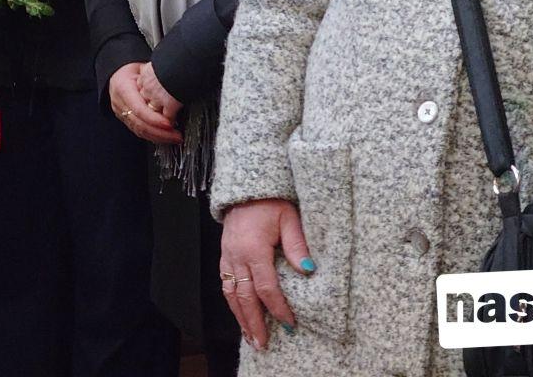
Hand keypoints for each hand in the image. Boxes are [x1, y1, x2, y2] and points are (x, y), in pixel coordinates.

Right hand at [108, 62, 182, 145]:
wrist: (116, 74)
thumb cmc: (130, 70)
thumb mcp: (141, 68)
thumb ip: (153, 77)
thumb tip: (172, 79)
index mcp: (123, 89)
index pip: (139, 109)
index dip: (154, 119)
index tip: (169, 124)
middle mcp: (120, 104)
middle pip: (140, 124)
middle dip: (160, 132)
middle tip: (176, 135)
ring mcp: (122, 114)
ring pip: (140, 131)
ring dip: (159, 137)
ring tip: (174, 137)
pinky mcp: (126, 120)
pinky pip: (139, 131)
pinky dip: (153, 136)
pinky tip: (165, 137)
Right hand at [220, 198, 313, 350]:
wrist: (247, 188)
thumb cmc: (270, 201)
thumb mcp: (289, 218)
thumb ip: (297, 245)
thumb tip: (308, 270)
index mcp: (254, 248)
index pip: (266, 287)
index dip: (278, 308)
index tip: (289, 323)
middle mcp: (237, 255)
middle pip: (245, 297)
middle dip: (254, 323)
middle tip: (264, 344)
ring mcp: (228, 256)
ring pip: (231, 294)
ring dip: (240, 318)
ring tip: (250, 337)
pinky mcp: (224, 255)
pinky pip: (225, 284)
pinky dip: (232, 303)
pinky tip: (240, 315)